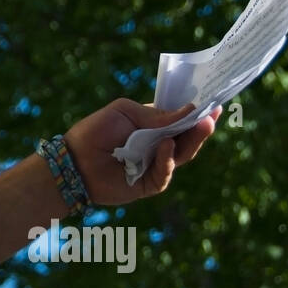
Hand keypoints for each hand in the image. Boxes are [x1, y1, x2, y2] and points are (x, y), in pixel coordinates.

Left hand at [63, 98, 221, 207]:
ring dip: (193, 141)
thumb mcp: (125, 112)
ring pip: (182, 155)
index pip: (180, 119)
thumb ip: (156, 115)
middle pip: (186, 138)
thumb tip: (189, 110)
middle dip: (200, 127)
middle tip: (213, 115)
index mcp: (152, 125)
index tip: (213, 104)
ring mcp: (155, 164)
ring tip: (203, 126)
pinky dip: (167, 160)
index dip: (195, 113)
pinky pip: (165, 173)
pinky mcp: (149, 184)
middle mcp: (157, 145)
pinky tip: (166, 146)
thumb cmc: (95, 131)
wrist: (74, 160)